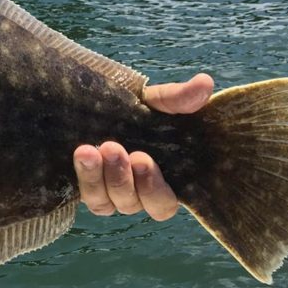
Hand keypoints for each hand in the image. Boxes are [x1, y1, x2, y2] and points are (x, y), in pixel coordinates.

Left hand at [73, 73, 212, 219]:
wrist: (99, 105)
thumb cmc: (138, 110)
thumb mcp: (158, 102)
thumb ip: (180, 98)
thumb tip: (205, 82)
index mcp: (163, 179)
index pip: (164, 204)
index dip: (154, 189)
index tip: (142, 159)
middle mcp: (136, 192)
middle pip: (134, 204)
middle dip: (122, 179)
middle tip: (114, 148)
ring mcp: (109, 192)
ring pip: (106, 202)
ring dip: (97, 178)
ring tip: (89, 150)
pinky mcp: (87, 187)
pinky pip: (87, 195)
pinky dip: (84, 176)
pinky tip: (81, 153)